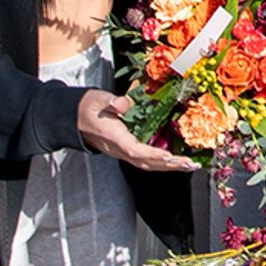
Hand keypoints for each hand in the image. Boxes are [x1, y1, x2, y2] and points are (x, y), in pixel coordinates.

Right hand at [76, 89, 198, 173]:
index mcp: (113, 136)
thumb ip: (111, 102)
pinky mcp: (124, 150)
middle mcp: (118, 148)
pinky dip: (160, 163)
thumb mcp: (98, 99)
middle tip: (190, 164)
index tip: (169, 156)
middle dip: (169, 165)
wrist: (74, 117)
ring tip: (188, 165)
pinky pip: (143, 160)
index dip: (152, 154)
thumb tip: (122, 103)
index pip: (134, 149)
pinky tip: (173, 160)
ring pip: (146, 164)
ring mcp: (121, 152)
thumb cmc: (88, 106)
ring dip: (168, 166)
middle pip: (145, 162)